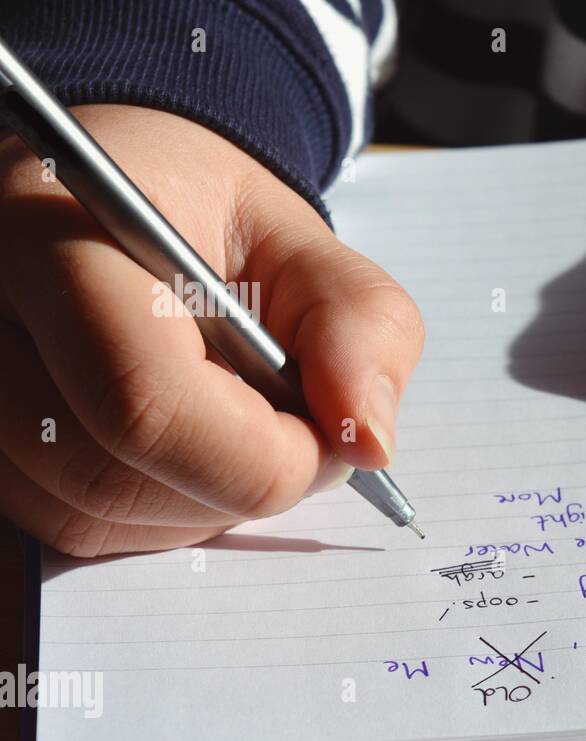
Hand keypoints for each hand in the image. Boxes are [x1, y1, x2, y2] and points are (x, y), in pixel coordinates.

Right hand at [0, 105, 423, 555]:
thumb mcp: (309, 246)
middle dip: (237, 483)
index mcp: (52, 236)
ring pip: (90, 518)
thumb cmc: (210, 221)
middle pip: (112, 479)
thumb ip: (362, 327)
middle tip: (290, 435)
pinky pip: (67, 527)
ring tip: (232, 426)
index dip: (261, 455)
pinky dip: (154, 512)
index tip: (324, 438)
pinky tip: (182, 450)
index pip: (146, 405)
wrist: (116, 205)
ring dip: (199, 503)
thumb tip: (369, 444)